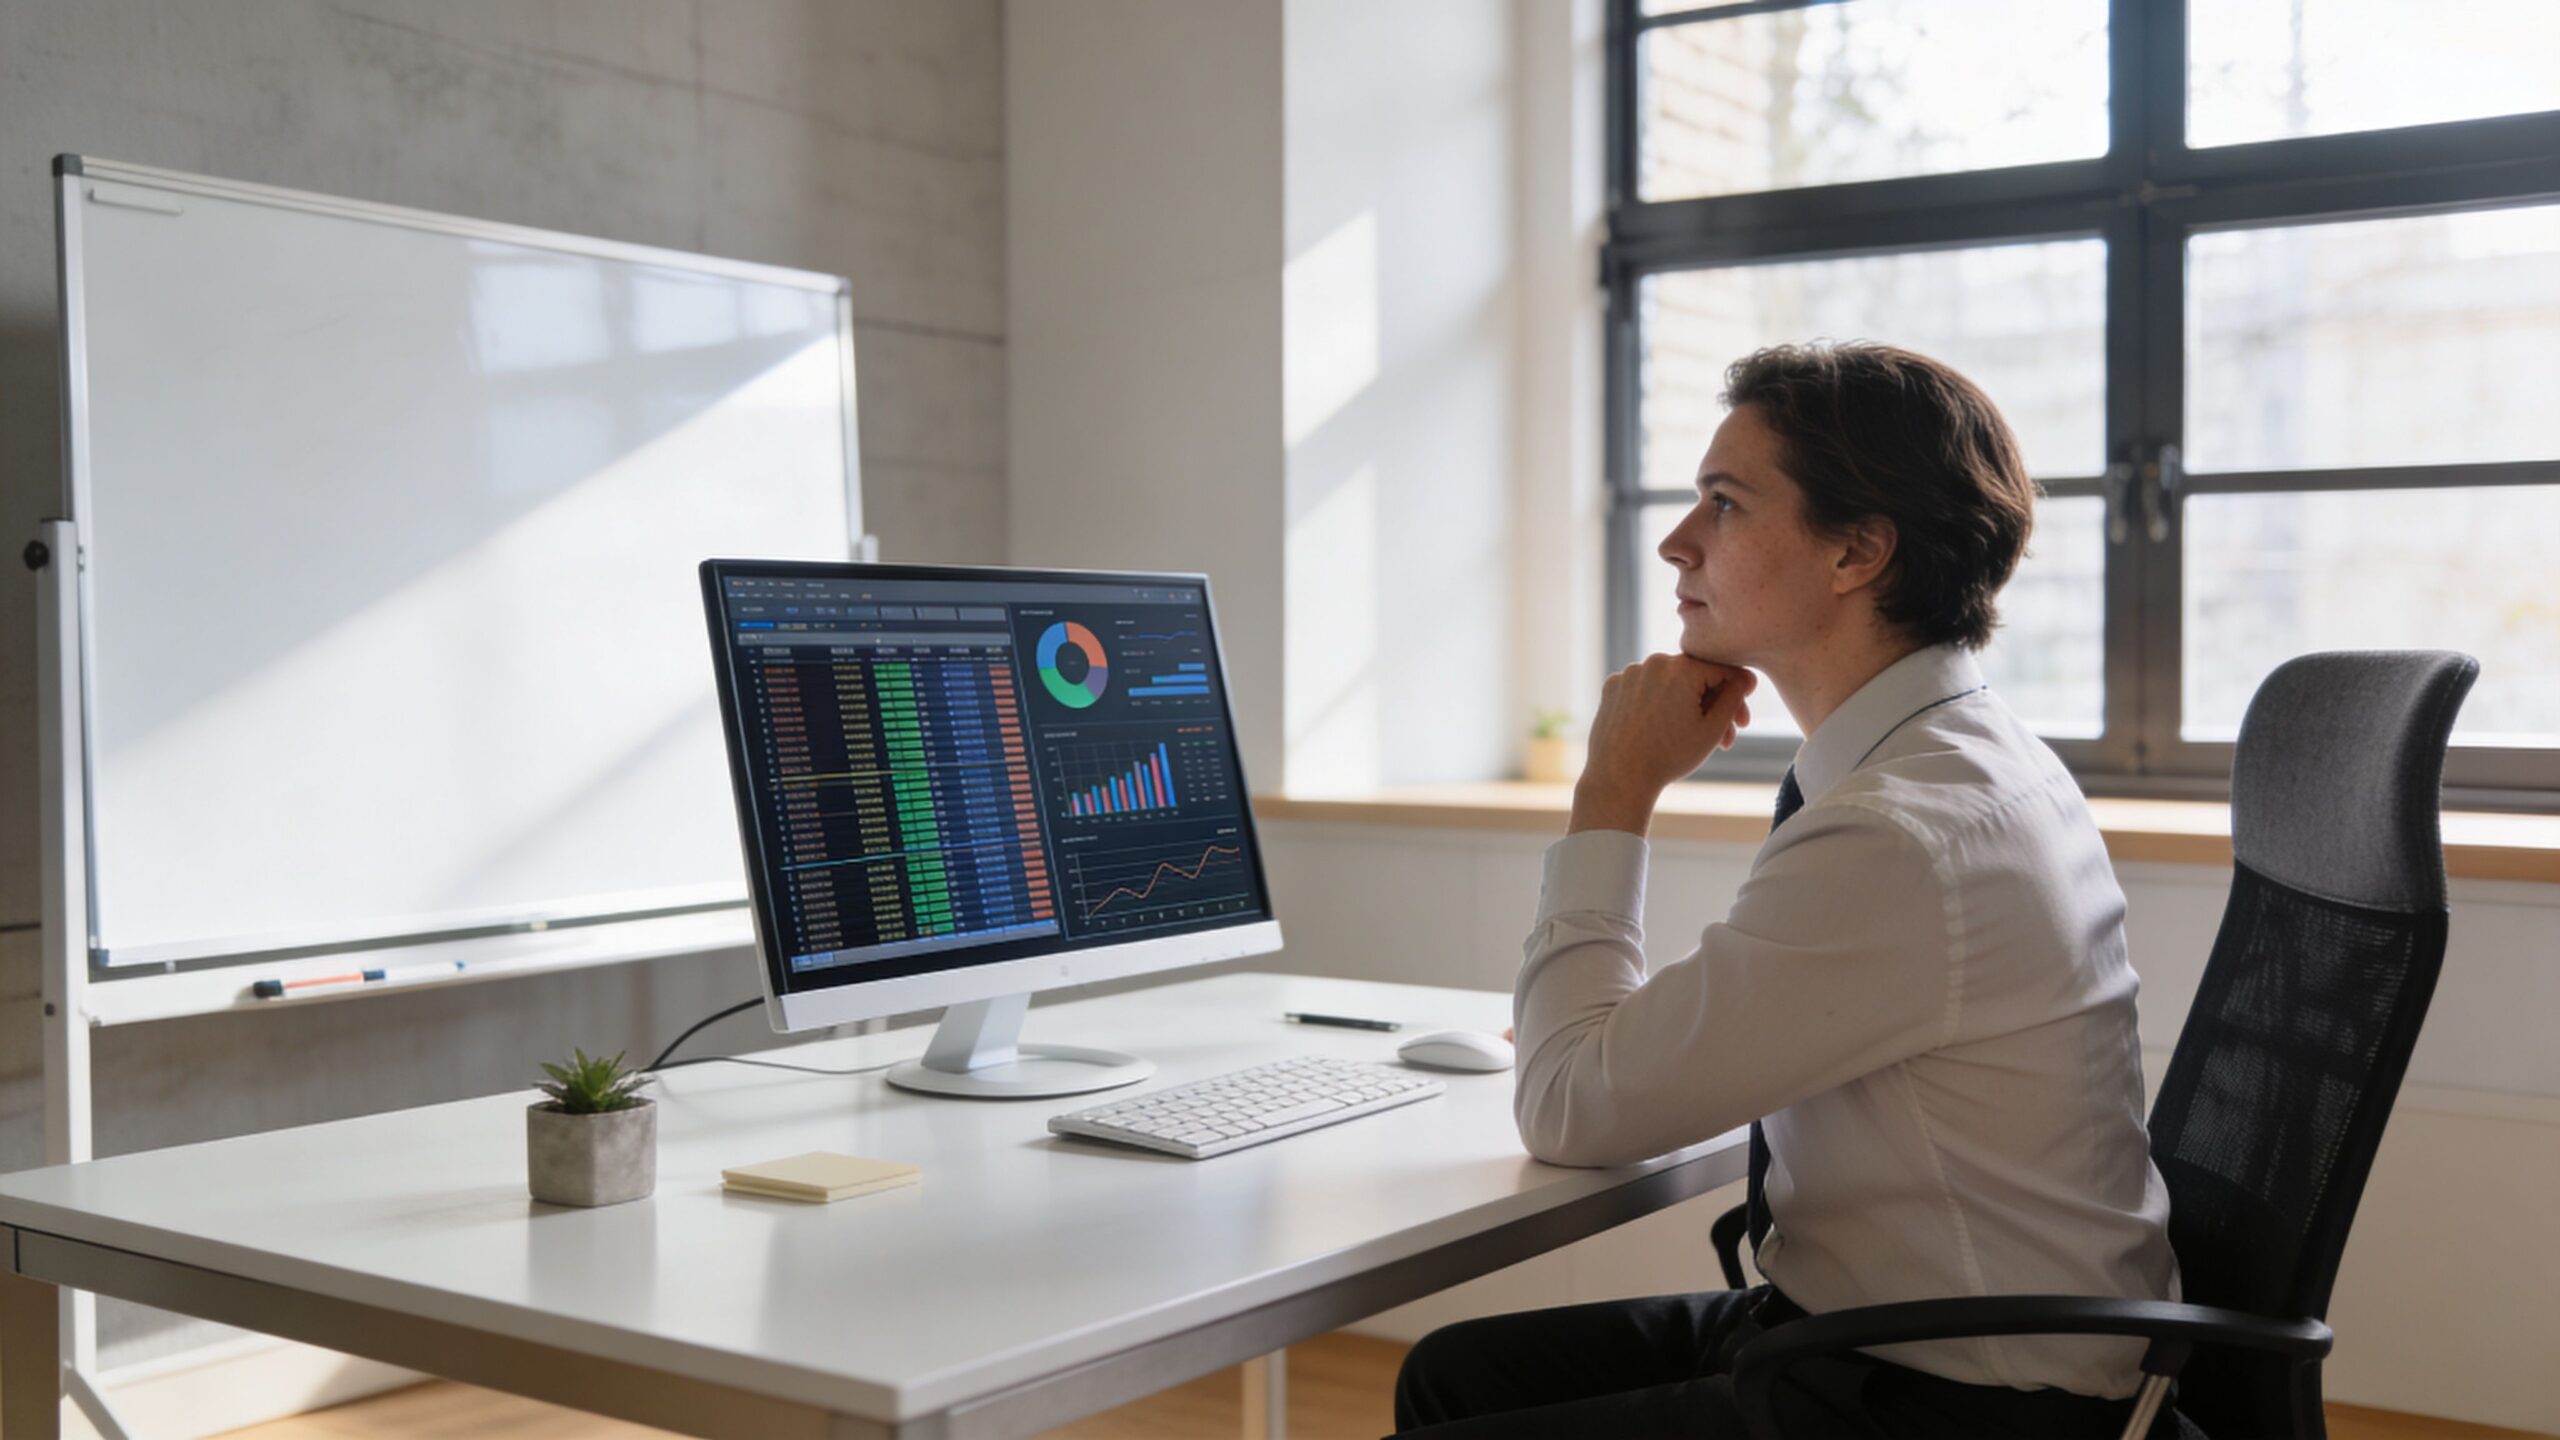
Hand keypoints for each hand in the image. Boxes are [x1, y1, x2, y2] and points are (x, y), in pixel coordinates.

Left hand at [1569, 655, 1754, 835]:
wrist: (1619, 778)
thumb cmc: (1669, 757)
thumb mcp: (1712, 729)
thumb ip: (1733, 698)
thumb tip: (1744, 678)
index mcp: (1681, 668)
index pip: (1722, 671)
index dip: (1738, 694)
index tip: (1742, 720)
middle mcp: (1653, 663)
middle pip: (1694, 677)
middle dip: (1712, 706)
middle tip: (1724, 739)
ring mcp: (1629, 674)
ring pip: (1668, 683)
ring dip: (1685, 705)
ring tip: (1692, 738)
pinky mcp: (1612, 687)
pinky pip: (1644, 689)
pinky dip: (1656, 705)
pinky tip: (1661, 730)